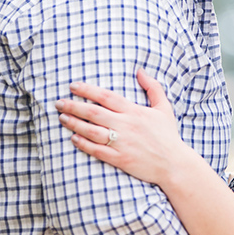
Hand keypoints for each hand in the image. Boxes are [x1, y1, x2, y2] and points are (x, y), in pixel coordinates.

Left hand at [55, 70, 191, 187]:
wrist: (174, 164)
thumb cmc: (168, 136)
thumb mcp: (164, 108)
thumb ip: (153, 87)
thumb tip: (140, 70)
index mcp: (134, 111)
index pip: (105, 96)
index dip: (87, 90)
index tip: (72, 86)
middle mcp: (125, 125)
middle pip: (93, 112)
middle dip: (73, 106)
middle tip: (59, 103)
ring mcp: (121, 143)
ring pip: (91, 131)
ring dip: (74, 123)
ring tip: (62, 118)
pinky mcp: (119, 159)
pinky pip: (96, 150)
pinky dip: (83, 144)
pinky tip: (73, 138)